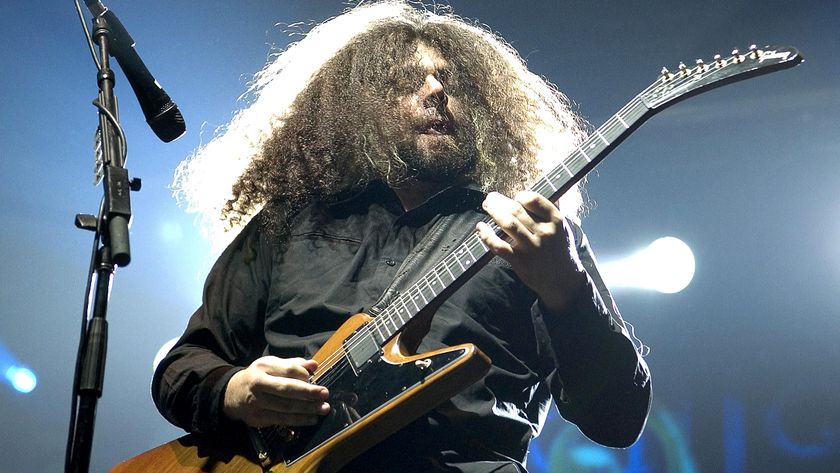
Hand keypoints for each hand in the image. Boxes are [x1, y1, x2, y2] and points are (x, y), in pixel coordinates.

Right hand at [223, 356, 329, 428]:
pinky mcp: (257, 418)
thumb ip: (293, 364)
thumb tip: (314, 365)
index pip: (288, 369)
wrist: (232, 394)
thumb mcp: (272, 365)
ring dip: (307, 409)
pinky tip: (311, 419)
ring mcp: (257, 402)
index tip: (316, 380)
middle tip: (325, 394)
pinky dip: (299, 420)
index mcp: (263, 366)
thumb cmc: (258, 377)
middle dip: (308, 392)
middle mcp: (259, 384)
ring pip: (286, 407)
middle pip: (287, 389)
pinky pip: (282, 419)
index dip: (305, 375)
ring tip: (323, 408)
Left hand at [477, 191, 583, 311]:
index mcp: (556, 221)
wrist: (563, 280)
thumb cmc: (560, 249)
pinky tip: (480, 227)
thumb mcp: (563, 228)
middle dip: (500, 201)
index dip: (520, 196)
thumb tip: (545, 186)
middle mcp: (544, 233)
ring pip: (508, 224)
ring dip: (494, 212)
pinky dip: (487, 236)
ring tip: (486, 206)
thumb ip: (552, 209)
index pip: (534, 200)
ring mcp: (532, 248)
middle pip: (517, 210)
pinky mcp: (520, 261)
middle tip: (490, 197)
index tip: (514, 198)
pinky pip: (499, 246)